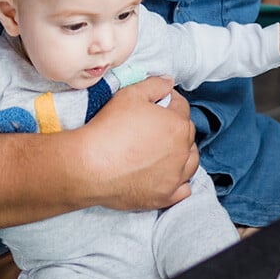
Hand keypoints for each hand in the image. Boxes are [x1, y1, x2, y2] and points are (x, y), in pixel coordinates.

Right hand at [78, 76, 198, 211]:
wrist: (89, 166)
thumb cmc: (109, 129)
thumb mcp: (130, 95)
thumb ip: (155, 85)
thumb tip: (169, 82)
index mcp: (177, 125)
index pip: (182, 107)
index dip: (170, 101)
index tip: (160, 102)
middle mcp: (181, 152)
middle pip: (187, 134)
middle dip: (176, 126)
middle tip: (158, 126)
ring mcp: (174, 177)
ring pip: (190, 162)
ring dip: (183, 154)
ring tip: (167, 150)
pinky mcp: (164, 197)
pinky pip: (183, 190)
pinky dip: (180, 182)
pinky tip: (169, 176)